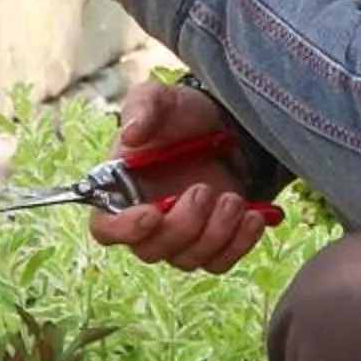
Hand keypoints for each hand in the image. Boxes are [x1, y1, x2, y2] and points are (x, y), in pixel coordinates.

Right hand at [87, 82, 272, 277]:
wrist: (225, 125)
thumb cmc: (182, 115)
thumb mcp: (161, 98)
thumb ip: (142, 108)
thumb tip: (130, 135)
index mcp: (121, 191)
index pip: (106, 228)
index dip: (124, 229)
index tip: (152, 214)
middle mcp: (147, 222)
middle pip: (151, 250)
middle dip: (182, 225)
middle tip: (204, 190)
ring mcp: (181, 237)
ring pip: (189, 260)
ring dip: (214, 234)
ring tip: (233, 199)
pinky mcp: (213, 242)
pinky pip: (220, 261)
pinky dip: (239, 244)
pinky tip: (254, 217)